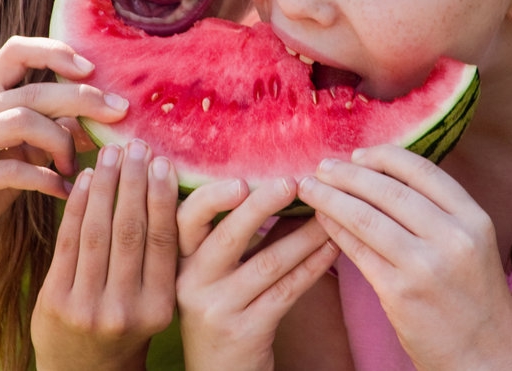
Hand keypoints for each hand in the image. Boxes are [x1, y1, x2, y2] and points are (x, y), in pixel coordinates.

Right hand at [0, 36, 128, 284]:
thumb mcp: (21, 153)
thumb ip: (54, 131)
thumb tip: (105, 115)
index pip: (16, 50)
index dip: (56, 52)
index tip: (92, 68)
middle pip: (32, 90)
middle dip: (83, 99)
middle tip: (119, 112)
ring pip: (22, 121)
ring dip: (61, 143)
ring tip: (74, 167)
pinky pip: (12, 170)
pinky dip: (47, 179)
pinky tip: (63, 190)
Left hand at [31, 140, 177, 370]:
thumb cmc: (126, 325)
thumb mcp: (155, 302)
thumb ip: (161, 257)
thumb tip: (168, 188)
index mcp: (159, 307)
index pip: (164, 241)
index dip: (163, 197)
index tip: (163, 161)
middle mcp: (125, 308)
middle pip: (131, 231)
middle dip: (134, 182)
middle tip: (138, 146)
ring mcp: (87, 306)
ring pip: (98, 232)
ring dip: (106, 187)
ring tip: (112, 154)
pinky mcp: (55, 302)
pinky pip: (68, 243)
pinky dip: (78, 206)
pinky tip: (85, 179)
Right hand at [176, 178, 339, 370]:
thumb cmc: (221, 312)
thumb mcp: (210, 276)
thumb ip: (230, 236)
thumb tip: (278, 187)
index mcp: (179, 261)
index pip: (184, 218)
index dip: (212, 197)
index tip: (243, 179)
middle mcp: (191, 283)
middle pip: (227, 235)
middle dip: (262, 205)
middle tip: (293, 182)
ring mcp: (217, 309)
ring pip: (267, 263)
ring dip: (303, 236)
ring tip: (330, 215)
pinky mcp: (245, 332)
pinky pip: (285, 292)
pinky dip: (312, 267)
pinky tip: (331, 249)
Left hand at [297, 145, 511, 368]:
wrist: (486, 357)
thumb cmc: (472, 297)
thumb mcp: (472, 244)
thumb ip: (437, 211)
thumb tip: (380, 175)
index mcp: (473, 218)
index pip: (421, 170)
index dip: (383, 157)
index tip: (357, 155)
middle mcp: (453, 237)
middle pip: (388, 190)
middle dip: (348, 174)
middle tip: (321, 166)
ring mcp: (425, 266)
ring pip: (365, 217)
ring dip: (331, 198)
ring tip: (309, 188)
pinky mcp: (400, 293)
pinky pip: (357, 251)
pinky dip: (334, 230)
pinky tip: (321, 220)